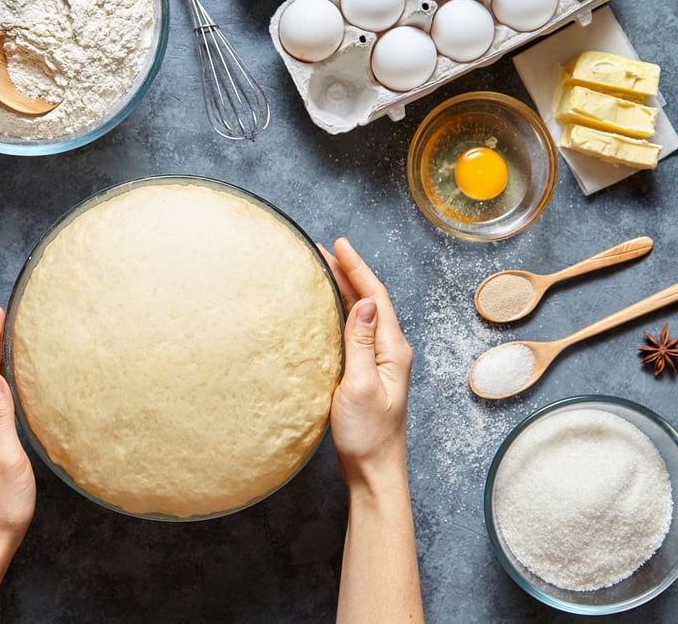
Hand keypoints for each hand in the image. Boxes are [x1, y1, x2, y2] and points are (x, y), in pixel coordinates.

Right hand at [319, 238, 412, 490]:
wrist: (374, 472)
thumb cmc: (367, 436)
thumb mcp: (359, 386)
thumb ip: (361, 343)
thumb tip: (365, 302)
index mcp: (393, 350)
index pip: (375, 297)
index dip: (357, 268)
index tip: (338, 245)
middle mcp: (391, 352)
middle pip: (371, 300)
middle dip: (350, 272)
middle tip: (325, 250)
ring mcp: (381, 363)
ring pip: (364, 314)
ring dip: (347, 289)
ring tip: (326, 269)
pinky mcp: (368, 373)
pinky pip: (356, 331)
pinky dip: (343, 312)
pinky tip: (330, 309)